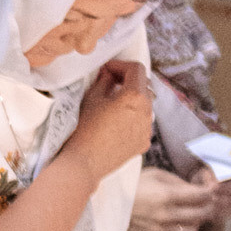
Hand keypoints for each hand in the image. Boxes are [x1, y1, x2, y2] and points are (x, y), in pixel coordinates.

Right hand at [68, 56, 152, 178]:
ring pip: (144, 106)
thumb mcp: (91, 99)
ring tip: (112, 104)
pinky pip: (141, 123)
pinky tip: (115, 124)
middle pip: (143, 87)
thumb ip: (104, 82)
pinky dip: (132, 118)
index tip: (107, 69)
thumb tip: (108, 75)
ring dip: (131, 100)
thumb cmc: (84, 130)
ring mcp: (147, 129)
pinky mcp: (143, 143)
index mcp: (135, 97)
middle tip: (109, 82)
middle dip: (127, 81)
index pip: (136, 69)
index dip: (120, 65)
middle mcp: (147, 112)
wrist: (83, 165)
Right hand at [127, 165, 221, 230]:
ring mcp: (160, 229)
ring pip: (193, 230)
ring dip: (196, 221)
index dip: (210, 191)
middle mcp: (165, 214)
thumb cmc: (133, 185)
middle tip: (206, 201)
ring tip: (191, 213)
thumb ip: (179, 182)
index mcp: (166, 195)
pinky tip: (177, 224)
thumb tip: (200, 189)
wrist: (109, 203)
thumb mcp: (156, 175)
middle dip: (208, 205)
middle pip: (202, 213)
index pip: (201, 195)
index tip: (210, 188)